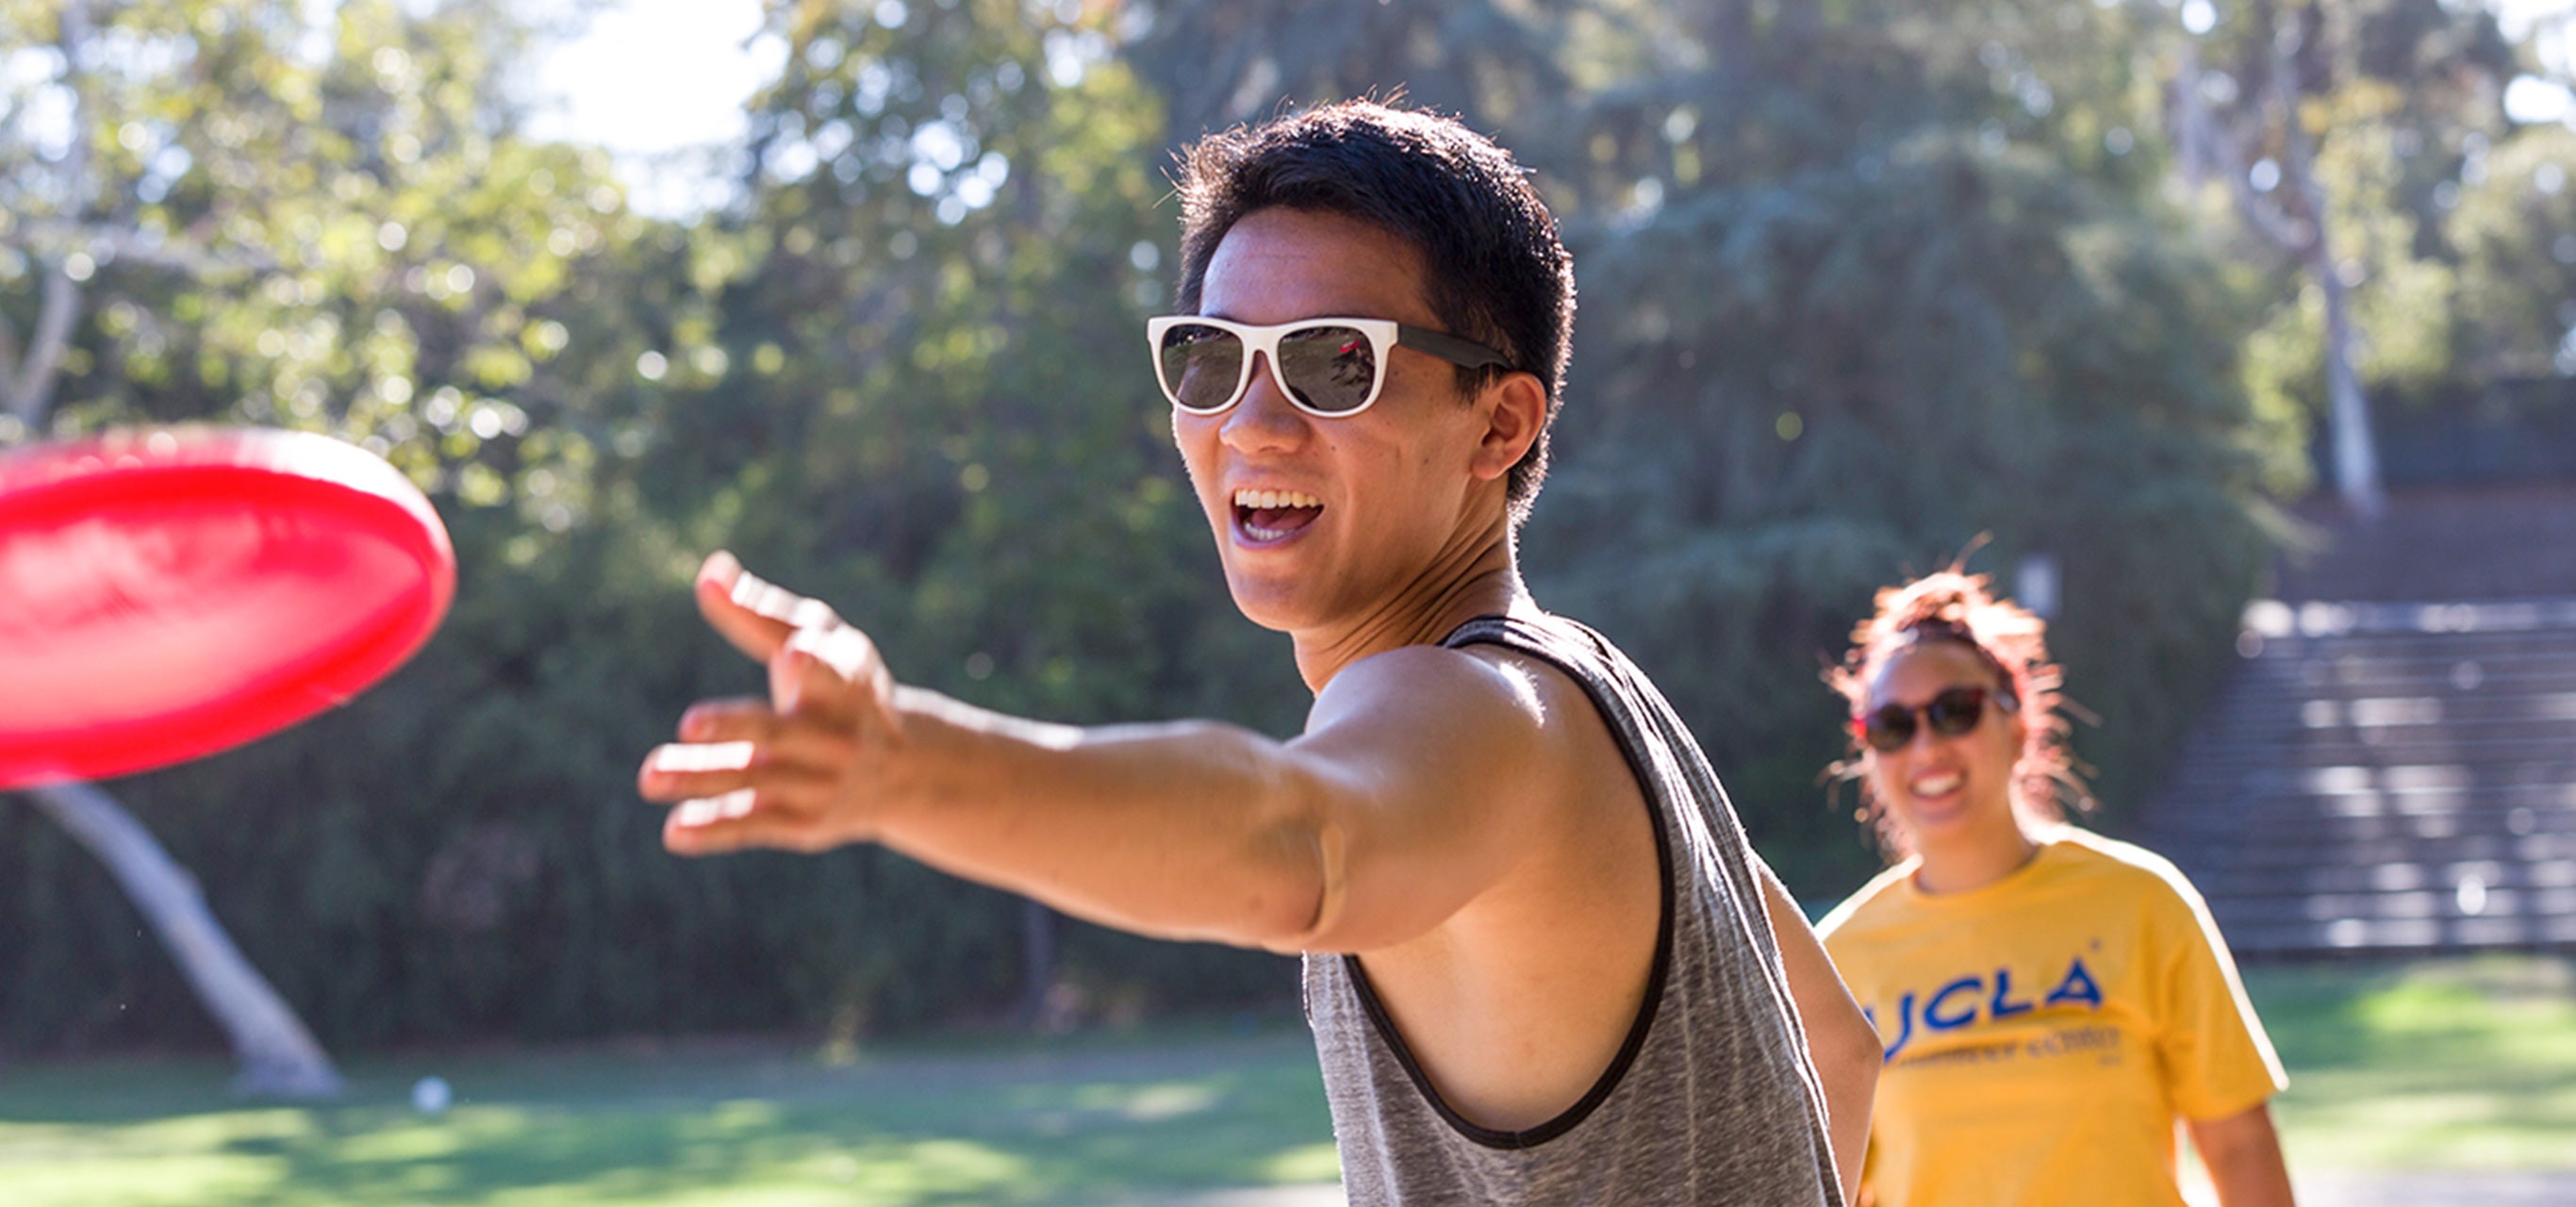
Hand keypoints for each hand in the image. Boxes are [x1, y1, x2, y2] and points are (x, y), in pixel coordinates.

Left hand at [637, 551, 907, 854]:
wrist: (903, 769)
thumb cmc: (841, 686)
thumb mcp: (817, 638)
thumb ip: (760, 610)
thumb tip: (708, 571)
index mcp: (845, 683)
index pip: (834, 672)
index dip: (816, 663)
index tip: (796, 654)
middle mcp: (837, 737)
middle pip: (781, 731)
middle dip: (738, 729)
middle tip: (690, 722)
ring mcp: (821, 783)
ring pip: (756, 780)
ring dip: (703, 779)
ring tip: (650, 776)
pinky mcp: (805, 824)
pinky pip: (756, 825)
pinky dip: (716, 828)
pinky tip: (674, 831)